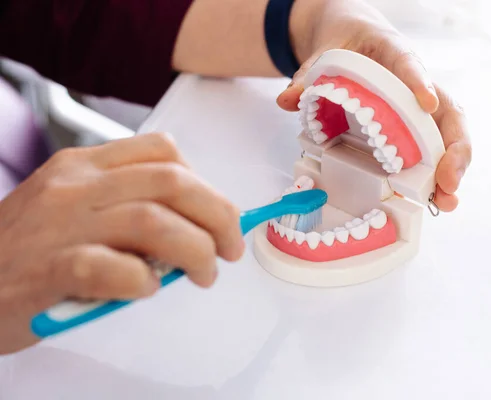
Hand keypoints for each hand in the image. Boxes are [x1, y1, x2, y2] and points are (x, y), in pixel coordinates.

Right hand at [0, 133, 243, 353]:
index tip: (218, 214)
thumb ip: (125, 206)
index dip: (205, 183)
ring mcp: (61, 226)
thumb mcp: (72, 208)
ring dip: (195, 251)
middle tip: (230, 250)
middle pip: (172, 183)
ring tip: (204, 274)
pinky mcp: (48, 271)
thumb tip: (192, 227)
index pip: (163, 152)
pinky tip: (145, 290)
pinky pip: (111, 268)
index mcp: (84, 166)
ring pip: (153, 221)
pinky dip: (142, 280)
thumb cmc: (24, 250)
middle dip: (218, 216)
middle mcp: (75, 187)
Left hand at [277, 0, 471, 211]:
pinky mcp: (415, 128)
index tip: (427, 102)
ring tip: (446, 201)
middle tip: (448, 181)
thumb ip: (306, 75)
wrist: (354, 40)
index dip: (419, 83)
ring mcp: (420, 110)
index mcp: (395, 55)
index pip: (410, 65)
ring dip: (450, 169)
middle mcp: (418, 84)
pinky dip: (434, 174)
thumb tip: (287, 99)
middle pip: (448, 112)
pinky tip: (433, 197)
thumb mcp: (324, 55)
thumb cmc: (348, 45)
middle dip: (453, 148)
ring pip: (446, 136)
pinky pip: (431, 149)